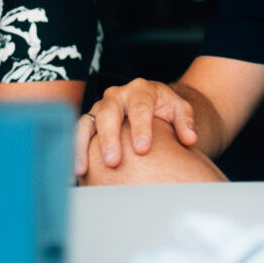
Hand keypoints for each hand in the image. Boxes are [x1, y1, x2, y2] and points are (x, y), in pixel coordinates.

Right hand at [73, 78, 200, 177]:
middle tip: (113, 162)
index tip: (142, 149)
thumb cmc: (164, 108)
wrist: (151, 102)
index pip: (140, 107)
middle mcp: (117, 96)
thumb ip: (185, 121)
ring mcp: (100, 107)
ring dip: (82, 146)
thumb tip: (189, 138)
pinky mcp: (90, 121)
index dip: (140, 128)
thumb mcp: (179, 109)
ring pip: (87, 123)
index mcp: (141, 90)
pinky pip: (78, 134)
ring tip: (82, 169)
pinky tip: (74, 172)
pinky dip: (74, 151)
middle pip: (109, 114)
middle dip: (109, 138)